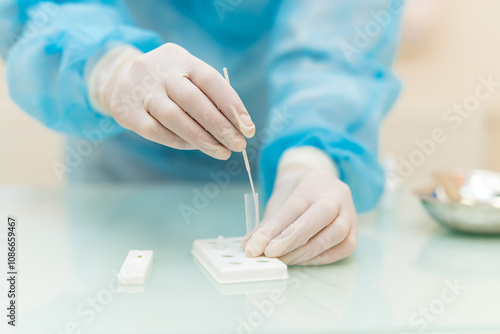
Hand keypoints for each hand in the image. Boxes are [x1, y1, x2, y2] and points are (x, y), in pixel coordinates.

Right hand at [90, 43, 254, 158]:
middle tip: (238, 145)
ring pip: (174, 118)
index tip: (248, 128)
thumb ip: (209, 97)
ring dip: (202, 139)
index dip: (232, 105)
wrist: (118, 77)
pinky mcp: (125, 110)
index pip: (211, 80)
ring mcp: (139, 88)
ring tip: (221, 152)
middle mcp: (159, 70)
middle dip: (220, 126)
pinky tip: (194, 147)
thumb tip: (239, 127)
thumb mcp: (186, 77)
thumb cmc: (167, 83)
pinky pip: (155, 130)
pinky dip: (178, 141)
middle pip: (193, 100)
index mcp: (181, 59)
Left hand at [243, 167, 357, 264]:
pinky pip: (342, 248)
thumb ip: (267, 224)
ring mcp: (350, 212)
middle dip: (291, 241)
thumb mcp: (279, 201)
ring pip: (333, 236)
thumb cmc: (297, 195)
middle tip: (269, 255)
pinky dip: (320, 257)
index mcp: (314, 182)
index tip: (257, 246)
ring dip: (304, 253)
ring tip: (282, 259)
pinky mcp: (356, 231)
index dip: (274, 230)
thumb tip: (250, 246)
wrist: (319, 186)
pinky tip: (301, 259)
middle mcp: (337, 195)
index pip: (294, 207)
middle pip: (318, 219)